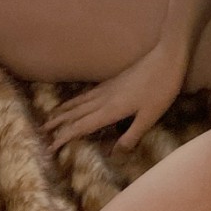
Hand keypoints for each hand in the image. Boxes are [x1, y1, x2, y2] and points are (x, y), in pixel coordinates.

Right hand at [40, 41, 188, 153]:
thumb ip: (132, 135)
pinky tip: (76, 101)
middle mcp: (105, 98)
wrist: (167, 57)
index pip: (82, 126)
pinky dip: (76, 100)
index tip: (51, 146)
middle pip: (76, 112)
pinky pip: (87, 94)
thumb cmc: (162, 88)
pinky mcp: (114, 81)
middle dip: (58, 123)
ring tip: (50, 116)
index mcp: (111, 109)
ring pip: (80, 101)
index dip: (65, 136)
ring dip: (64, 110)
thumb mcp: (150, 117)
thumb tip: (114, 153)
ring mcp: (108, 87)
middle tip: (42, 133)